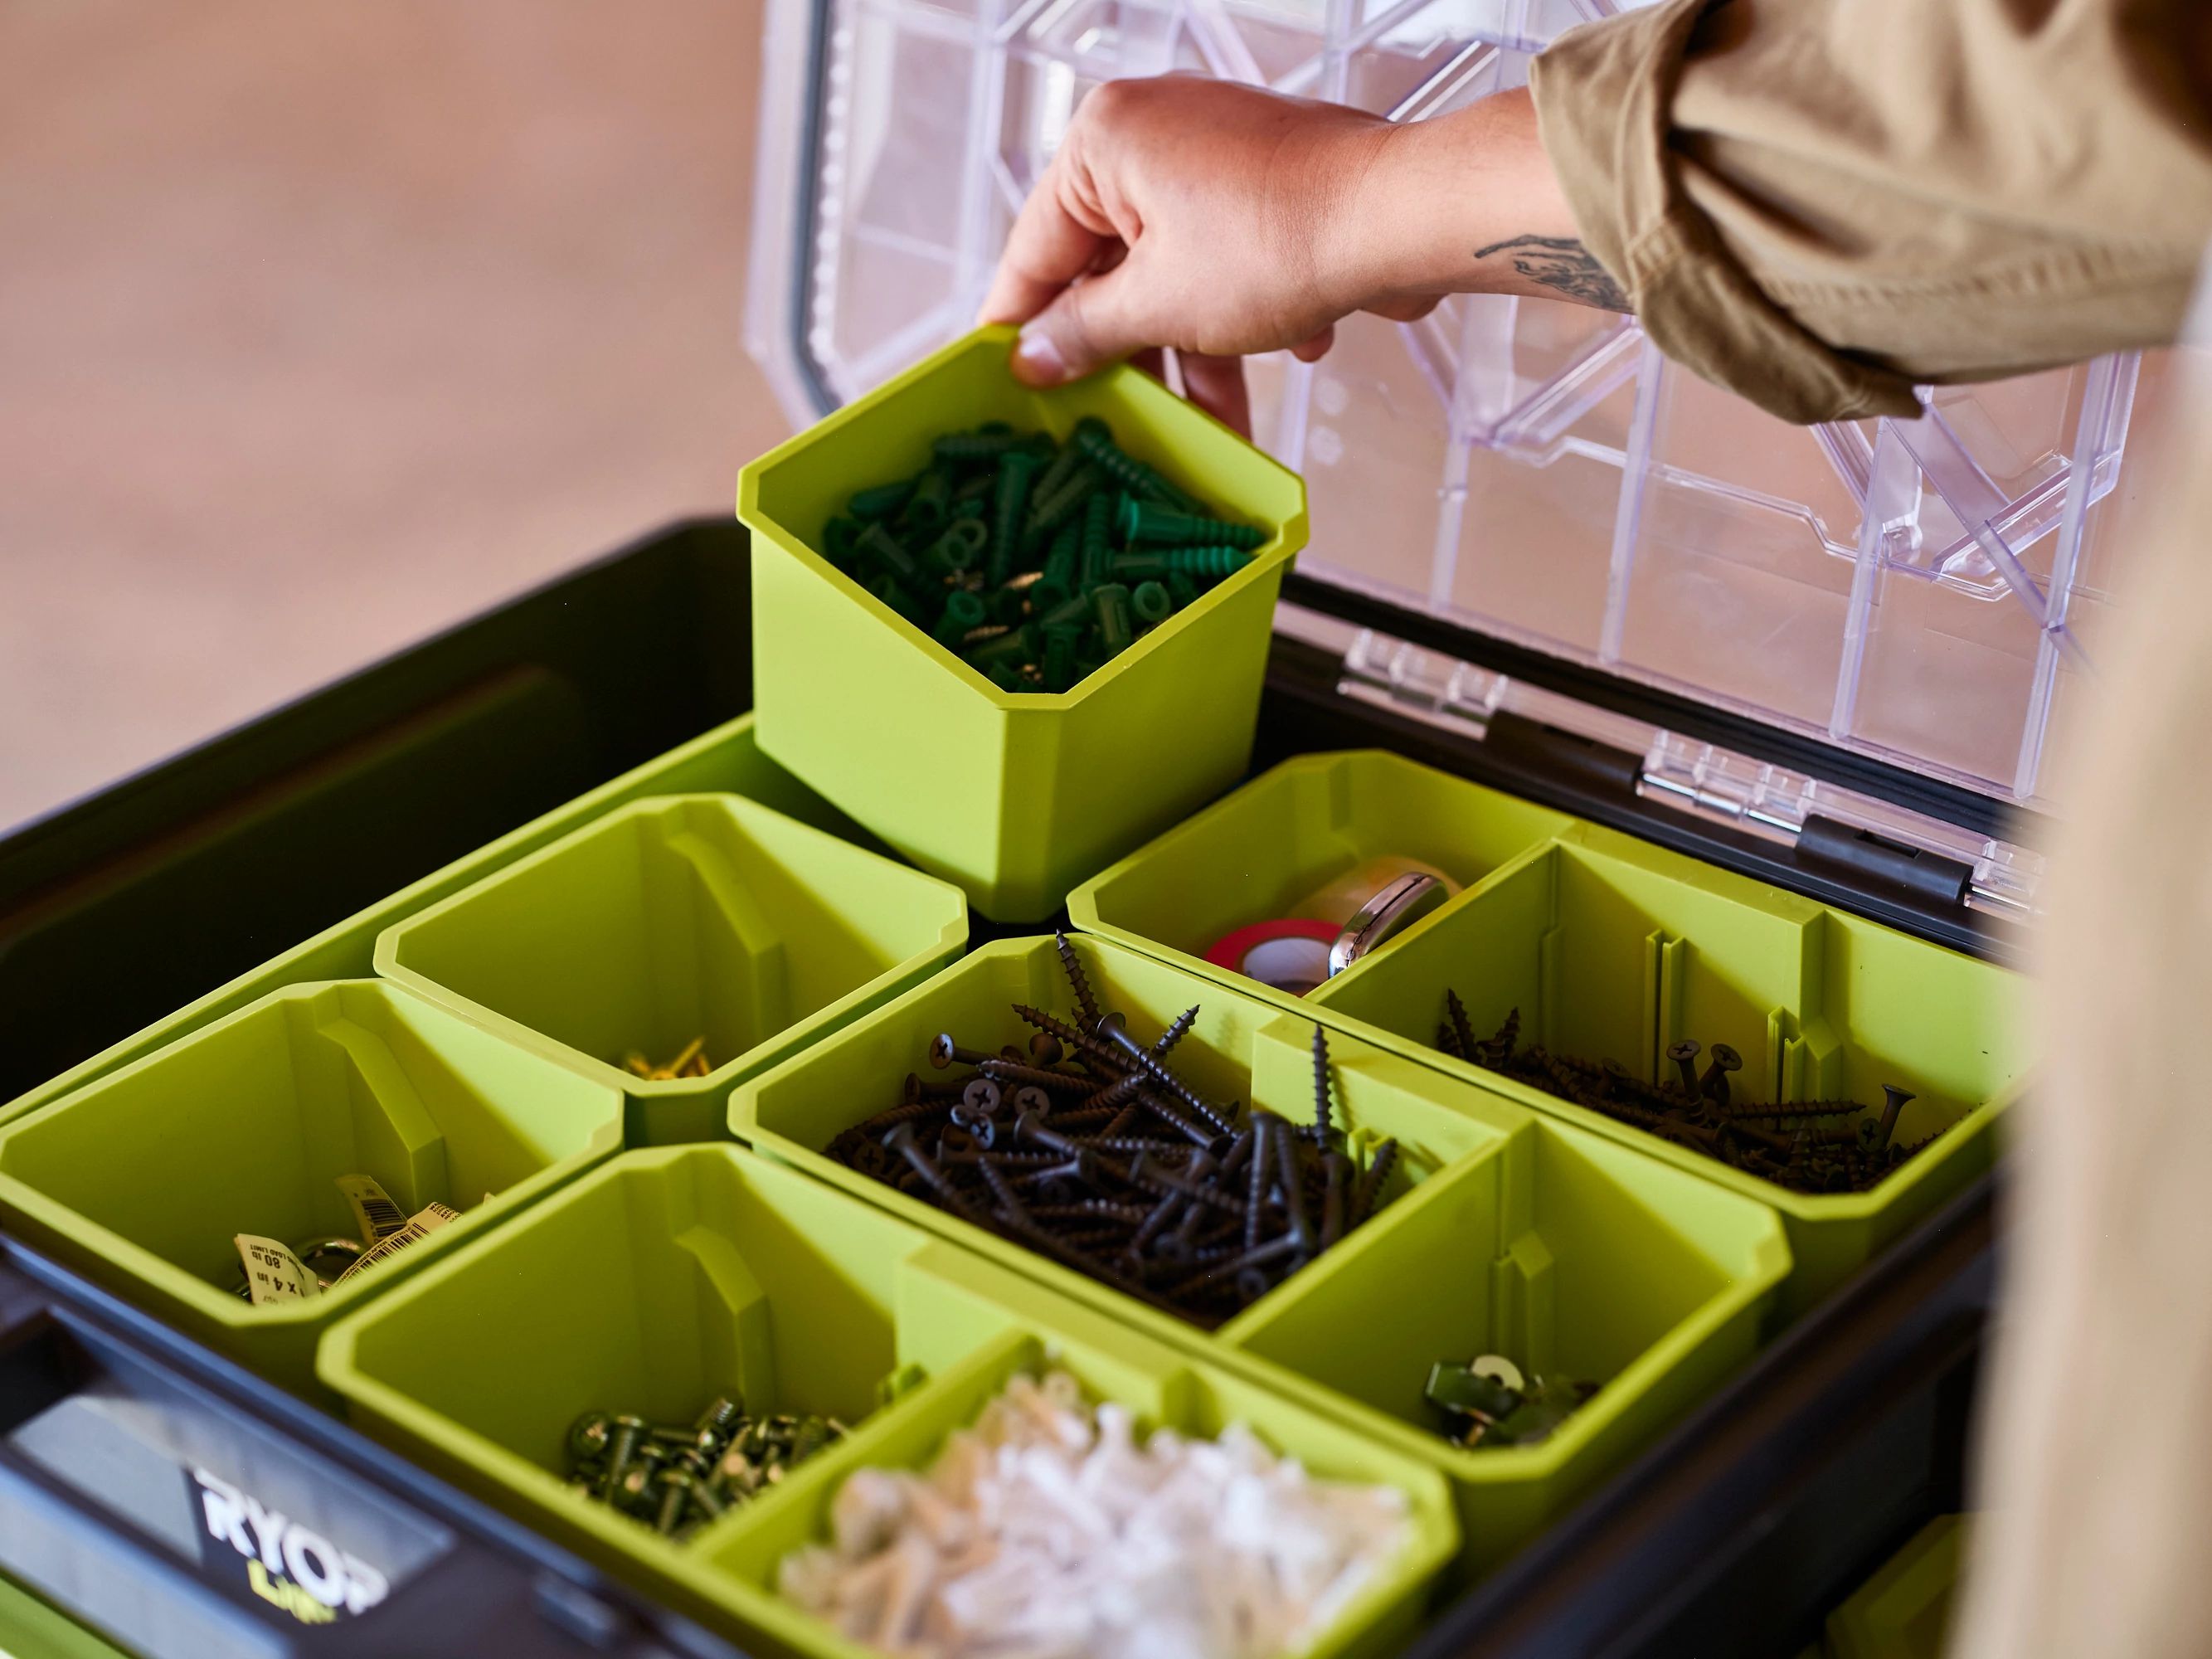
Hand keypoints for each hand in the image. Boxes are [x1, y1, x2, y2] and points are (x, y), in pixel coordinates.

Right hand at [978, 76, 1612, 432]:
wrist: (1403, 218)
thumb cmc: (1282, 240)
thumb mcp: (1160, 307)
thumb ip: (1086, 335)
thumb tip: (1034, 358)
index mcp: (1106, 142)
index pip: (1035, 249)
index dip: (1020, 325)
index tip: (1003, 377)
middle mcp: (1156, 132)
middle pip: (1111, 266)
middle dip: (1131, 353)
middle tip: (1114, 417)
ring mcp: (1217, 153)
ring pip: (1176, 272)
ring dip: (1197, 350)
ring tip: (1217, 417)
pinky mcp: (1269, 181)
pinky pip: (1229, 259)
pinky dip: (1245, 313)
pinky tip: (1290, 343)